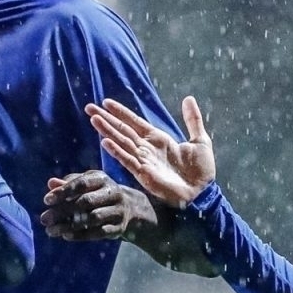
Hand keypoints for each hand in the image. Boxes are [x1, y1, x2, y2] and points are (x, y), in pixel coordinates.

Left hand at [41, 171, 157, 240]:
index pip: (82, 183)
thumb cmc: (100, 194)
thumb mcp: (87, 185)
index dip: (64, 191)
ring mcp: (117, 211)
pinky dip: (81, 235)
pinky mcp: (119, 227)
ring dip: (69, 225)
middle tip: (44, 218)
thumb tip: (51, 183)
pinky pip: (99, 232)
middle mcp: (112, 193)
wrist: (131, 208)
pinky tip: (66, 236)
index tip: (46, 201)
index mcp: (101, 179)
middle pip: (86, 202)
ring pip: (92, 218)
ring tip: (51, 230)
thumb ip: (68, 184)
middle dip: (63, 210)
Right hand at [86, 95, 214, 207]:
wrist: (203, 194)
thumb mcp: (200, 140)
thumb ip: (193, 120)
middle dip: (106, 119)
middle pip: (123, 130)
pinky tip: (105, 142)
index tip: (106, 102)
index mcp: (159, 140)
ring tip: (93, 119)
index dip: (121, 112)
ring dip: (107, 130)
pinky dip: (117, 151)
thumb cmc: (201, 172)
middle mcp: (147, 149)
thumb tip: (188, 98)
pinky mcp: (144, 174)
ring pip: (122, 142)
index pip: (135, 122)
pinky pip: (128, 160)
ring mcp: (144, 161)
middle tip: (89, 108)